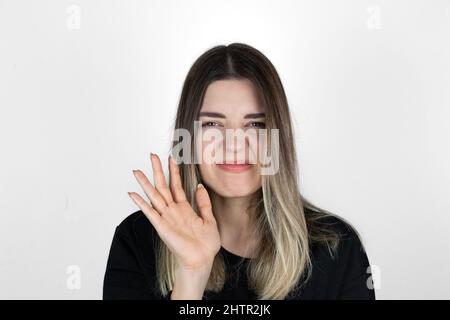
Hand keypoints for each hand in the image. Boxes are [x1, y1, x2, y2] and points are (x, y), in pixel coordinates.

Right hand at [128, 153, 220, 271]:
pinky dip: (141, 203)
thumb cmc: (206, 244)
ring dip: (145, 183)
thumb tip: (200, 186)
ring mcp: (166, 217)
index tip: (171, 158)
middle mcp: (173, 211)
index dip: (173, 171)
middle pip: (163, 186)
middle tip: (152, 155)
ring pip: (154, 196)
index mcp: (184, 208)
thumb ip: (203, 202)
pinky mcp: (162, 226)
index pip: (176, 185)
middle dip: (157, 170)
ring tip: (137, 171)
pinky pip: (150, 212)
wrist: (202, 259)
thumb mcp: (209, 219)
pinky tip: (132, 194)